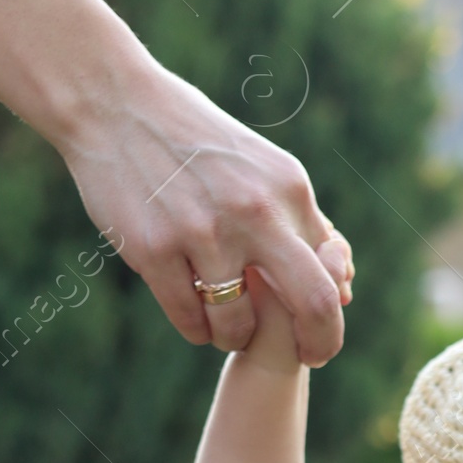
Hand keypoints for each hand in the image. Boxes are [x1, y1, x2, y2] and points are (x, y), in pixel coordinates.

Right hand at [58, 58, 354, 363]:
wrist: (115, 104)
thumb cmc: (195, 142)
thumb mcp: (262, 169)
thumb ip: (302, 224)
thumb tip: (347, 286)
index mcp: (288, 190)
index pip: (330, 275)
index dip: (330, 321)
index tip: (319, 340)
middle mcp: (254, 211)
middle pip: (312, 303)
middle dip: (316, 345)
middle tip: (306, 359)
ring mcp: (203, 232)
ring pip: (238, 325)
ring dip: (234, 337)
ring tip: (226, 329)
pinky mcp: (154, 248)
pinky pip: (189, 320)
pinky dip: (196, 329)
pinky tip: (194, 319)